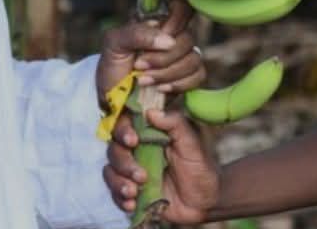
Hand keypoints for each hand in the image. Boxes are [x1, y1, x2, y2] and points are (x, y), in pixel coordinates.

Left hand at [96, 0, 205, 103]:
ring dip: (167, 73)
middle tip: (139, 65)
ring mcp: (183, 57)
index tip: (160, 33)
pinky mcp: (188, 77)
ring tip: (143, 80)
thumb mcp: (114, 43)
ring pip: (194, 58)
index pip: (181, 7)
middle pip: (187, 38)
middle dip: (162, 57)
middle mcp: (173, 36)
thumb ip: (137, 33)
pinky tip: (160, 89)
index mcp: (158, 22)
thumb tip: (169, 41)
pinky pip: (198, 75)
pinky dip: (179, 84)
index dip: (176, 19)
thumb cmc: (112, 65)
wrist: (112, 99)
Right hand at [105, 108, 219, 222]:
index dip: (123, 130)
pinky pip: (115, 192)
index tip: (133, 140)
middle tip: (140, 174)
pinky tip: (132, 203)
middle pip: (114, 148)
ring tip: (135, 191)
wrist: (205, 201)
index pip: (126, 124)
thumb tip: (152, 112)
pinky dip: (119, 198)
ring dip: (119, 181)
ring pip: (111, 170)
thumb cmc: (200, 167)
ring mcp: (132, 171)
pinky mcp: (131, 190)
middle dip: (123, 161)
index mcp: (150, 133)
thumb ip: (176, 124)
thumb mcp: (192, 143)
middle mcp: (137, 150)